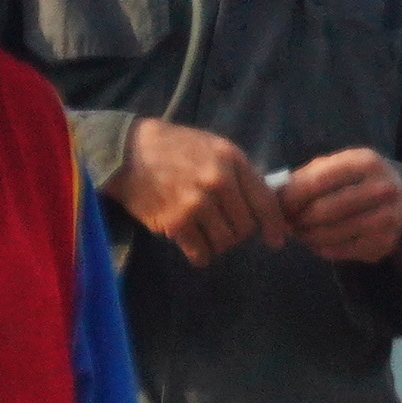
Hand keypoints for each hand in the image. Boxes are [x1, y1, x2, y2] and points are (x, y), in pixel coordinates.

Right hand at [108, 118, 289, 265]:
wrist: (125, 152)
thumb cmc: (172, 147)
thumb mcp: (213, 147)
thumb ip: (237, 172)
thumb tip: (259, 202)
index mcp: (231, 161)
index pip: (265, 201)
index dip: (274, 225)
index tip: (275, 239)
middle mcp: (218, 183)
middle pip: (245, 226)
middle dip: (238, 233)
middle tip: (226, 230)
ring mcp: (196, 204)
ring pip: (224, 241)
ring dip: (219, 244)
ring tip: (208, 237)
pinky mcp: (174, 222)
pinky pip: (199, 251)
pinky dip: (201, 255)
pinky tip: (196, 249)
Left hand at [276, 149, 401, 266]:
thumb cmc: (353, 181)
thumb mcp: (335, 168)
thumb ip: (304, 178)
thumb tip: (273, 197)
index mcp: (366, 162)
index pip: (317, 181)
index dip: (290, 197)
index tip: (274, 205)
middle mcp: (382, 189)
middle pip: (322, 210)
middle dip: (296, 219)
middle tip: (285, 222)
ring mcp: (388, 218)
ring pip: (329, 233)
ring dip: (305, 236)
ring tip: (298, 231)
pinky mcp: (384, 243)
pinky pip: (339, 251)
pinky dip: (320, 248)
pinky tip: (317, 241)